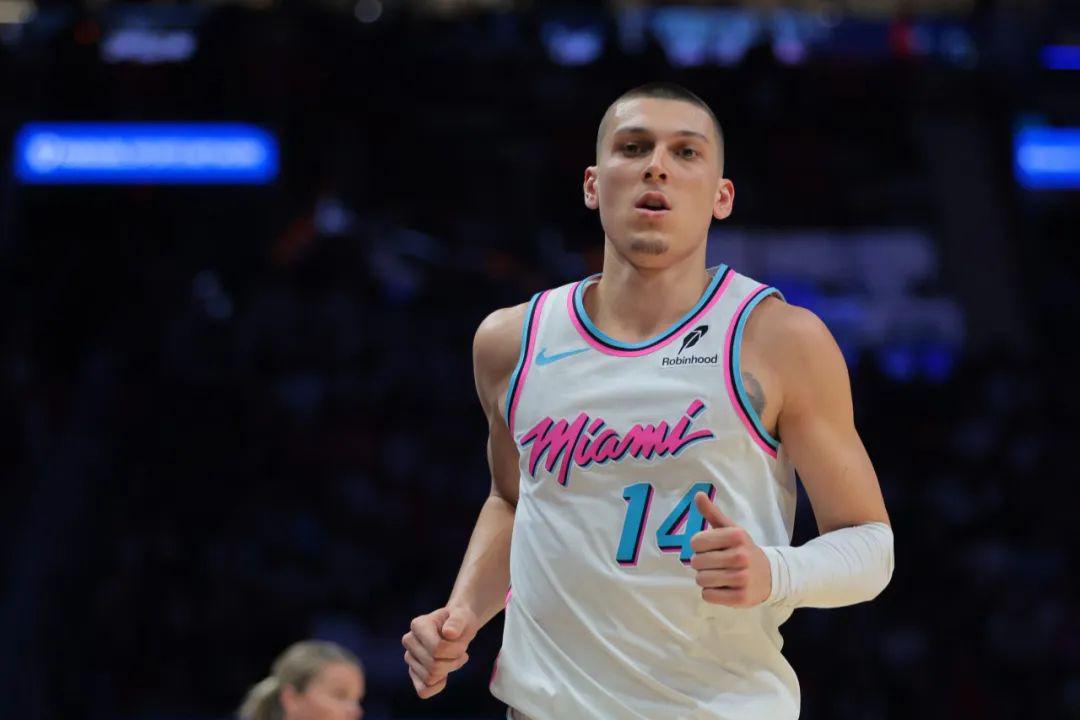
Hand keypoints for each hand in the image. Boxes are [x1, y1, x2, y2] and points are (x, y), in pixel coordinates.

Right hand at [402, 605, 477, 698]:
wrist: (457, 627)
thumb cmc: (459, 620)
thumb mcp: (463, 616)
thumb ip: (457, 621)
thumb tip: (449, 633)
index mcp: (418, 625)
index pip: (437, 649)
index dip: (455, 650)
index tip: (462, 642)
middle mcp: (409, 641)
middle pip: (434, 666)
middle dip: (454, 661)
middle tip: (461, 650)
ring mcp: (410, 657)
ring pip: (430, 678)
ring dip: (449, 670)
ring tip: (454, 657)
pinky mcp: (413, 672)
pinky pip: (423, 691)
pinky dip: (437, 687)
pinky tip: (445, 676)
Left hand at [689, 492, 771, 606]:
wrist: (770, 575)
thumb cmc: (742, 550)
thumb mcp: (731, 529)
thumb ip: (712, 512)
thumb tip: (697, 494)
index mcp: (736, 536)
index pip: (696, 542)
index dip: (698, 546)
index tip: (709, 548)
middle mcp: (740, 556)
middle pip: (697, 562)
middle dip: (701, 564)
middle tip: (715, 564)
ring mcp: (742, 578)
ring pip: (701, 580)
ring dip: (705, 579)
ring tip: (719, 575)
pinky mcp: (741, 598)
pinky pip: (708, 595)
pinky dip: (711, 593)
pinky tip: (724, 587)